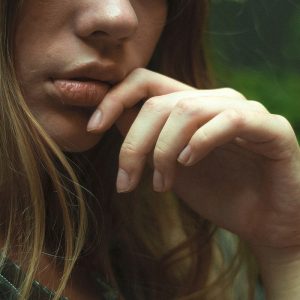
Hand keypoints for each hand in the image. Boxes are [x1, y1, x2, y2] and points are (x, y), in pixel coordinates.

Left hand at [87, 68, 299, 251]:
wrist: (263, 222)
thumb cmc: (218, 193)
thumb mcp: (171, 167)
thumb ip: (147, 140)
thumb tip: (111, 118)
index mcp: (191, 108)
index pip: (145, 82)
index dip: (114, 98)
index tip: (92, 127)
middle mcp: (215, 102)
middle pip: (158, 103)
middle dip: (134, 144)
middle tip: (127, 181)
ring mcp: (244, 111)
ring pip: (187, 110)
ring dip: (163, 151)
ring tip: (162, 185)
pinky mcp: (271, 128)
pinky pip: (230, 120)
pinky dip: (201, 141)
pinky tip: (189, 164)